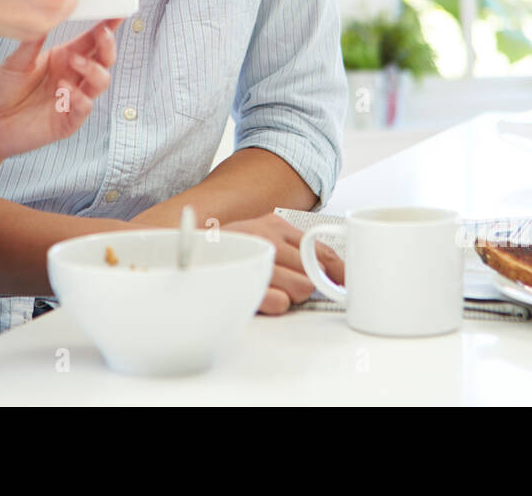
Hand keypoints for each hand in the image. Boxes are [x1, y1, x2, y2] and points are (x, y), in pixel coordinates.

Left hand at [0, 19, 121, 162]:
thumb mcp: (15, 62)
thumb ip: (33, 43)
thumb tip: (47, 15)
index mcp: (63, 58)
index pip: (91, 41)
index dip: (107, 27)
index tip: (117, 12)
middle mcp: (72, 77)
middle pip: (103, 60)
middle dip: (107, 46)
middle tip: (101, 33)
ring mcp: (72, 99)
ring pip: (100, 82)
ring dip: (93, 69)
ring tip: (74, 62)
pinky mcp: (67, 121)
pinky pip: (84, 108)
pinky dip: (80, 98)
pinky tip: (65, 90)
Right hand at [222, 214, 345, 313]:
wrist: (185, 257)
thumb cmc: (227, 253)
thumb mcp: (261, 239)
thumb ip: (293, 251)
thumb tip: (331, 273)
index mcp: (275, 225)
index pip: (323, 250)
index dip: (339, 272)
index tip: (346, 284)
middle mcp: (268, 238)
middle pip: (314, 274)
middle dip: (307, 286)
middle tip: (288, 287)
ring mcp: (256, 258)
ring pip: (301, 289)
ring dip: (290, 297)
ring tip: (268, 289)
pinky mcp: (245, 281)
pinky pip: (281, 304)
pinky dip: (274, 306)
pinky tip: (259, 296)